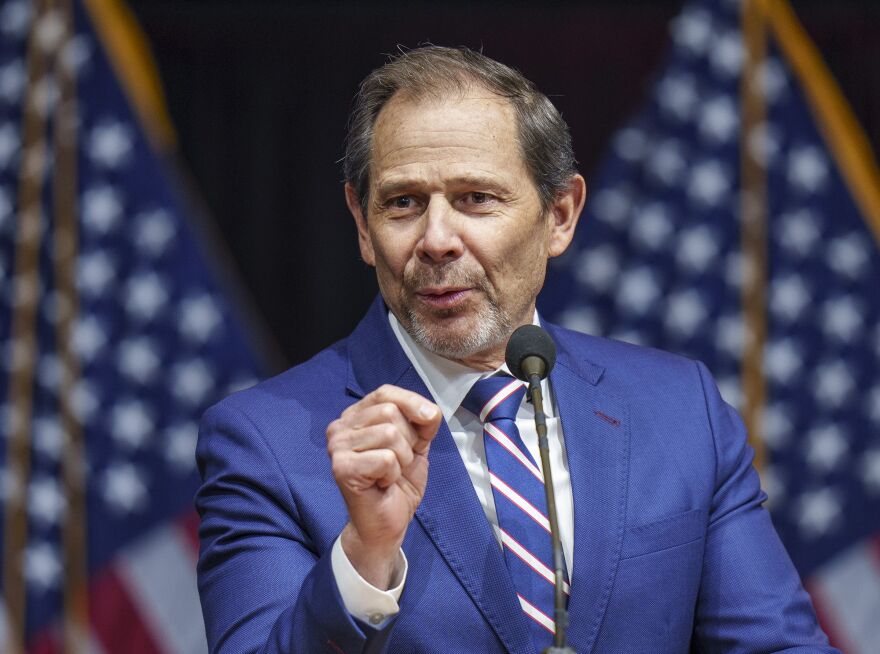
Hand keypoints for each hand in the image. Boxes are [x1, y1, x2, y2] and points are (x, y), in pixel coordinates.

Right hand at [327, 384, 441, 588]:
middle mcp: (341, 426)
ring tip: (389, 474)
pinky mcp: (342, 468)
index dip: (413, 404)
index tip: (427, 424)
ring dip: (402, 459)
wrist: (387, 523)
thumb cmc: (398, 482)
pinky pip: (386, 458)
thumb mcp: (417, 442)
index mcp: (356, 415)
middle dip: (408, 439)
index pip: (386, 392)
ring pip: (390, 434)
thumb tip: (430, 412)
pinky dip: (393, 474)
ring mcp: (337, 446)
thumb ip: (421, 420)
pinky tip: (382, 484)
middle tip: (398, 462)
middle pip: (390, 412)